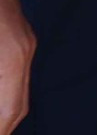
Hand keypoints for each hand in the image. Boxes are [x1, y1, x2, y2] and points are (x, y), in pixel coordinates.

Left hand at [0, 0, 31, 134]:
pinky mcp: (22, 38)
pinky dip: (7, 94)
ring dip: (6, 111)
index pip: (12, 108)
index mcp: (9, 58)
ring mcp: (26, 43)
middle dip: (6, 125)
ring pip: (21, 91)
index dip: (3, 128)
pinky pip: (19, 75)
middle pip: (19, 105)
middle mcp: (24, 52)